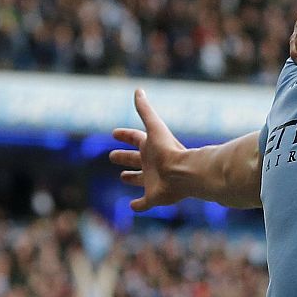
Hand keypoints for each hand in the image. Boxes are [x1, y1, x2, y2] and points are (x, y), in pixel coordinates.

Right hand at [109, 89, 192, 211]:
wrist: (184, 173)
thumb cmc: (168, 150)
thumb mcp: (154, 127)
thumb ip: (145, 110)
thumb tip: (138, 90)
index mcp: (150, 147)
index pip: (136, 138)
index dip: (125, 135)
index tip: (114, 133)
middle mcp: (151, 163)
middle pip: (135, 159)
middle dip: (124, 157)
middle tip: (112, 156)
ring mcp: (152, 181)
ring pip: (139, 179)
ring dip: (132, 178)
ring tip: (123, 177)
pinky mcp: (153, 198)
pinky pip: (144, 203)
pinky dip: (137, 205)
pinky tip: (131, 206)